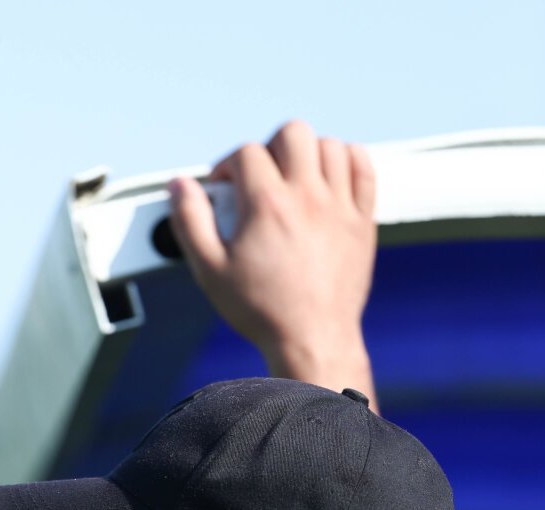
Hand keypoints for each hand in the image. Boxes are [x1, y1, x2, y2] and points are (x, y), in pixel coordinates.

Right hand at [168, 120, 376, 397]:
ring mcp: (339, 207)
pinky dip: (348, 161)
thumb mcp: (211, 271)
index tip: (226, 189)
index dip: (228, 166)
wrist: (312, 341)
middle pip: (292, 134)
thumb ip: (190, 222)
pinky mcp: (362, 222)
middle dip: (270, 148)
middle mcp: (307, 197)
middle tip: (262, 177)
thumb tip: (180, 186)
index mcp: (268, 206)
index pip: (246, 154)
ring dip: (308, 153)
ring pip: (329, 146)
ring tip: (295, 178)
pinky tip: (331, 177)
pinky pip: (363, 168)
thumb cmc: (263, 311)